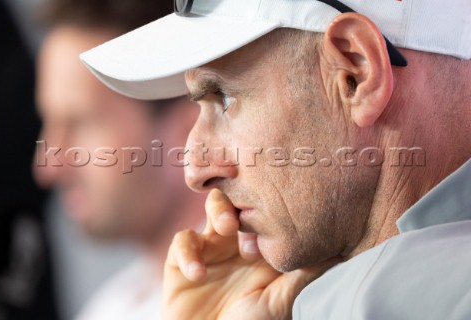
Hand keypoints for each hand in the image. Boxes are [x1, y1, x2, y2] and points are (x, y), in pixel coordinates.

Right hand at [163, 189, 338, 319]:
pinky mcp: (181, 261)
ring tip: (226, 228)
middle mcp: (235, 243)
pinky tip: (199, 273)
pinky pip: (182, 242)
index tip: (276, 220)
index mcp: (259, 248)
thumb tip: (339, 251)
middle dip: (243, 200)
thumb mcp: (280, 301)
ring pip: (212, 207)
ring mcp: (209, 249)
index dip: (269, 209)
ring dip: (219, 212)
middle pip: (241, 199)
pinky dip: (188, 253)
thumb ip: (303, 274)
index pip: (265, 212)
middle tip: (250, 211)